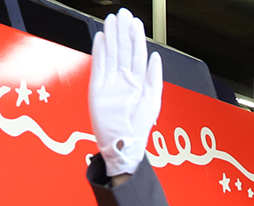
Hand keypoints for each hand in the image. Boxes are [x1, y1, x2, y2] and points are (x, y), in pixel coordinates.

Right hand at [89, 8, 161, 176]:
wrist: (123, 144)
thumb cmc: (139, 126)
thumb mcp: (153, 101)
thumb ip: (154, 78)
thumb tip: (155, 56)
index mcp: (139, 82)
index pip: (137, 55)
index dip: (136, 38)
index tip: (135, 22)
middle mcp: (124, 79)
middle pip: (123, 50)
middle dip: (123, 32)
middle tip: (123, 13)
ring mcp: (110, 82)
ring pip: (111, 55)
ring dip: (111, 37)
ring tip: (111, 20)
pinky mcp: (97, 88)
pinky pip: (99, 66)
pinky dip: (100, 52)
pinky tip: (101, 39)